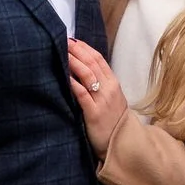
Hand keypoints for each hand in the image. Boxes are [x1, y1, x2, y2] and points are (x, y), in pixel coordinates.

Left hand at [68, 37, 128, 151]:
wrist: (122, 143)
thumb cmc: (113, 120)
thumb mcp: (111, 98)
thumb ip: (101, 84)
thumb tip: (83, 69)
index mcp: (113, 83)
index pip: (99, 59)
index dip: (85, 48)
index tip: (72, 40)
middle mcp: (109, 89)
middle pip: (92, 63)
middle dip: (77, 50)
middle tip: (62, 41)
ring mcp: (102, 100)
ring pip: (88, 74)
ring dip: (74, 61)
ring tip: (62, 52)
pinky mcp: (94, 113)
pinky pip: (82, 94)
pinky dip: (72, 82)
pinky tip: (64, 75)